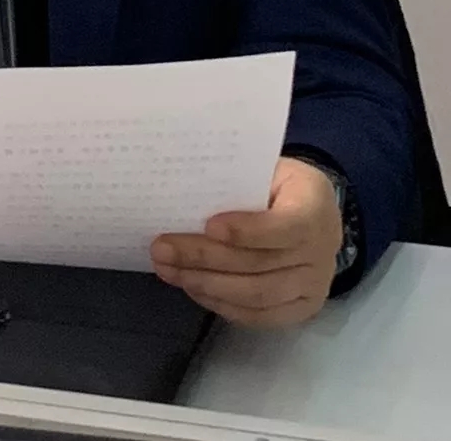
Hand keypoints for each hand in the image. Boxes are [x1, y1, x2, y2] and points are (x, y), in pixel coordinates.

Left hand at [150, 157, 342, 327]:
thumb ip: (239, 179)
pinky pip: (259, 316)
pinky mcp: (302, 310)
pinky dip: (221, 304)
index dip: (247, 230)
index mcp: (315, 206)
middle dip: (205, 258)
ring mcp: (314, 286)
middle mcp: (321, 252)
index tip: (208, 226)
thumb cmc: (281, 184)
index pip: (284, 227)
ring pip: (255, 295)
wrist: (316, 211)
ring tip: (168, 270)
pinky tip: (193, 288)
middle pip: (259, 264)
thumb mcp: (268, 167)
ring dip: (205, 284)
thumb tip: (188, 190)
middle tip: (161, 249)